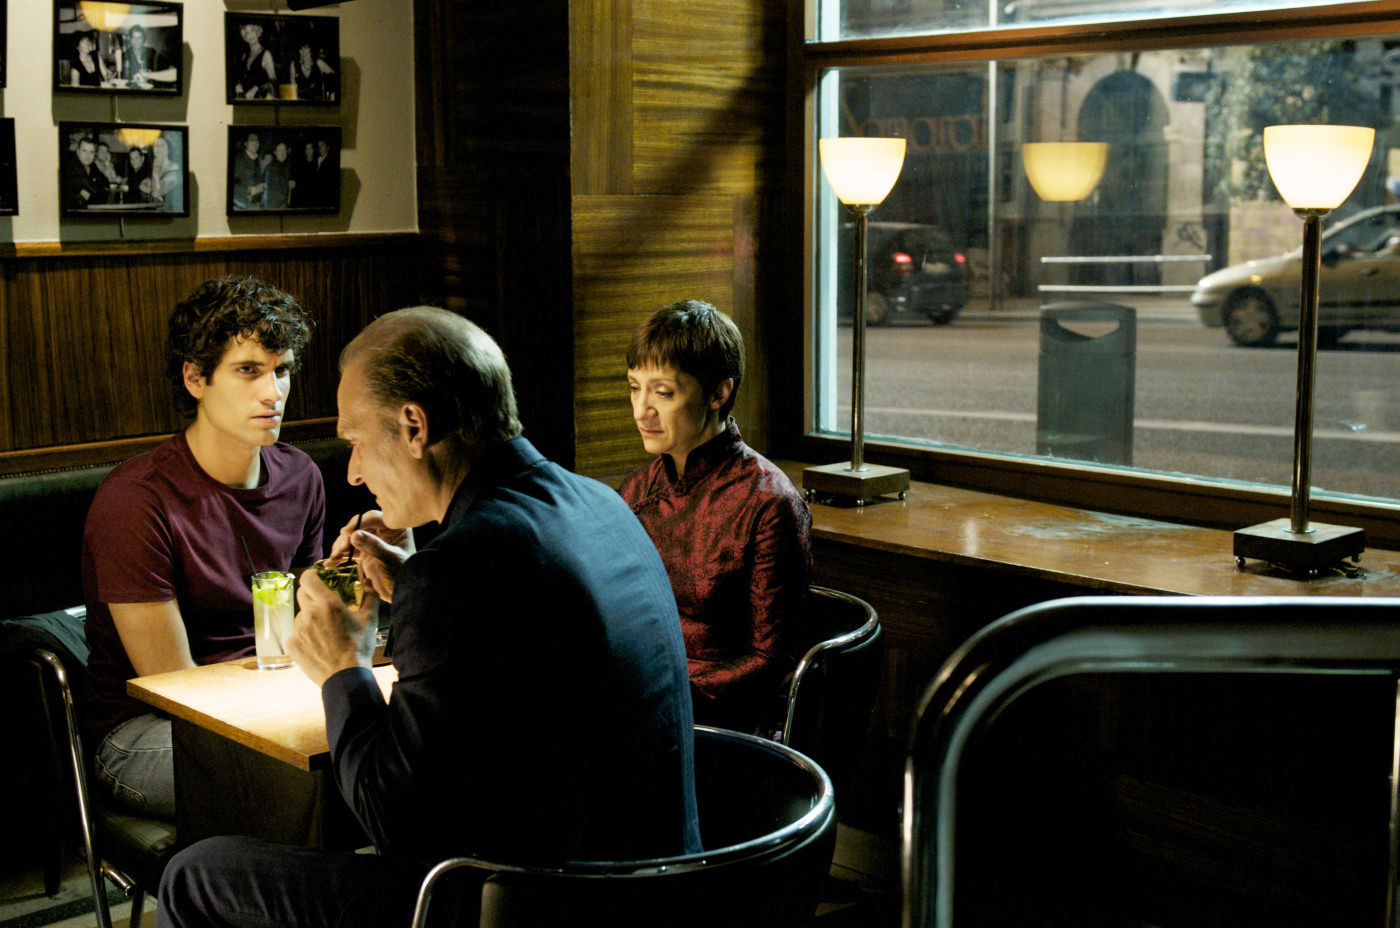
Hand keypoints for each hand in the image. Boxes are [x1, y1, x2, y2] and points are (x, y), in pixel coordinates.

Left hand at [287, 570, 377, 687]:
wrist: (345, 677)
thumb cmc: (358, 647)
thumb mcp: (369, 620)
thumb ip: (369, 596)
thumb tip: (368, 581)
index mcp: (328, 603)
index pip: (308, 578)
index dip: (312, 575)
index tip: (318, 578)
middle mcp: (309, 613)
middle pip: (302, 594)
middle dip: (311, 595)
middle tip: (324, 605)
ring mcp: (298, 629)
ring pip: (301, 615)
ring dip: (310, 617)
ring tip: (325, 631)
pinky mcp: (292, 644)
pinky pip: (296, 632)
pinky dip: (305, 634)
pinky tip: (318, 644)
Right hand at [328, 511, 412, 603]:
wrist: (403, 593)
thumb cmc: (404, 575)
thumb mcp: (391, 560)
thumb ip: (375, 547)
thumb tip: (354, 535)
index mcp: (395, 528)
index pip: (374, 518)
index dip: (359, 522)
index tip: (346, 533)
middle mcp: (383, 532)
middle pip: (359, 526)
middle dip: (347, 537)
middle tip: (340, 550)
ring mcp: (372, 542)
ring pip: (351, 538)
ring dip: (340, 546)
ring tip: (334, 558)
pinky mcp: (364, 553)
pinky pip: (349, 550)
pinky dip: (339, 556)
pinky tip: (331, 563)